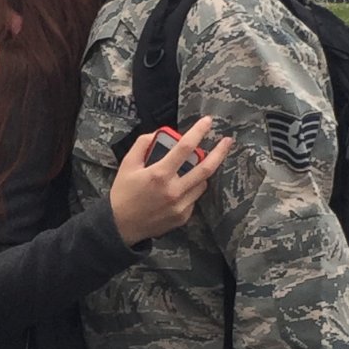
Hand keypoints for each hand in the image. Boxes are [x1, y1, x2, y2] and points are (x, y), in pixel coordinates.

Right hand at [108, 117, 232, 243]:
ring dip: (202, 172)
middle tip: (228, 141)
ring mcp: (180, 206)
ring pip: (202, 184)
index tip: (207, 121)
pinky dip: (191, 189)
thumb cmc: (123, 193)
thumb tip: (158, 134)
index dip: (198, 131)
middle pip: (206, 168)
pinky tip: (180, 188)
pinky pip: (194, 198)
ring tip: (193, 167)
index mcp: (159, 174)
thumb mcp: (127, 164)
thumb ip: (142, 145)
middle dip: (220, 152)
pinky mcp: (183, 217)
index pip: (185, 148)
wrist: (120, 226)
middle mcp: (174, 190)